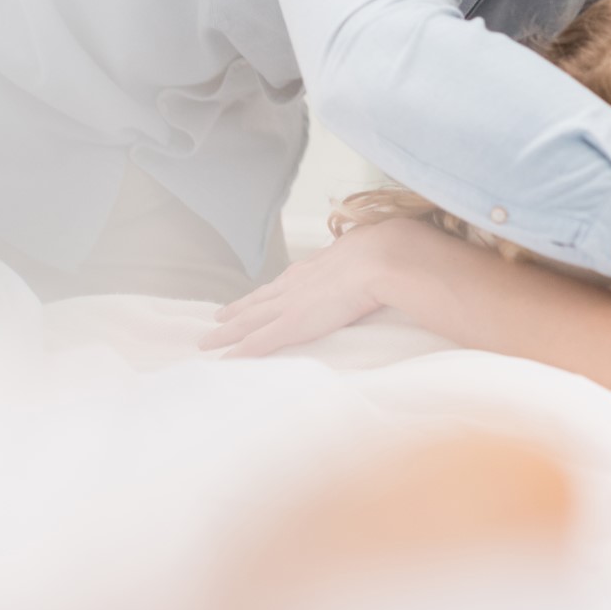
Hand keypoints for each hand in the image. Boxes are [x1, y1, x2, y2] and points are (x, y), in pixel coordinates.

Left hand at [200, 219, 432, 356]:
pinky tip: (223, 359)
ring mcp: (294, 303)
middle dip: (240, 308)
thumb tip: (401, 257)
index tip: (258, 294)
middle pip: (262, 298)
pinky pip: (258, 342)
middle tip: (218, 316)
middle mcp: (300, 283)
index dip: (271, 290)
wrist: (385, 258)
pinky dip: (239, 351)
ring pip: (250, 319)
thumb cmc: (391, 253)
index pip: (288, 281)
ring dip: (228, 329)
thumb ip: (380, 257)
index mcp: (322, 266)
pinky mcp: (292, 324)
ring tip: (210, 336)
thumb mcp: (381, 250)